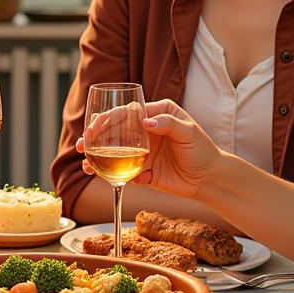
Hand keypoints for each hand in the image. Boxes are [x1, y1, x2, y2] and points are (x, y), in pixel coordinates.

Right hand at [75, 99, 224, 199]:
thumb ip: (168, 124)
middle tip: (83, 144)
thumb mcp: (188, 132)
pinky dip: (110, 174)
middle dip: (95, 137)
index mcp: (155, 114)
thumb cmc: (203, 150)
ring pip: (114, 151)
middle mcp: (145, 130)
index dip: (108, 118)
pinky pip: (121, 171)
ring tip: (85, 163)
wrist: (210, 179)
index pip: (127, 112)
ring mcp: (141, 151)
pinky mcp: (141, 170)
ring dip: (97, 157)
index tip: (95, 127)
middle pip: (114, 130)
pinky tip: (100, 176)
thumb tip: (145, 122)